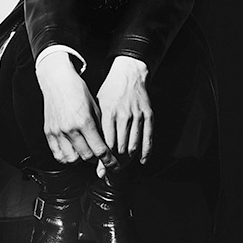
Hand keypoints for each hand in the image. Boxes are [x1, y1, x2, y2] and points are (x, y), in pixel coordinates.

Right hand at [36, 51, 117, 169]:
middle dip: (96, 160)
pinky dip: (66, 158)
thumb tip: (106, 145)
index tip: (114, 165)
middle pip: (86, 157)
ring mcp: (57, 132)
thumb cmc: (78, 90)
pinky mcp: (49, 133)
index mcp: (84, 121)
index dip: (109, 161)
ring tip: (85, 153)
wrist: (58, 80)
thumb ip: (100, 128)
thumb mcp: (95, 107)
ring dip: (81, 160)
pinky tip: (72, 153)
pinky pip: (57, 155)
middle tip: (100, 157)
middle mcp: (70, 129)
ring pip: (71, 160)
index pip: (99, 150)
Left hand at [95, 56, 152, 176]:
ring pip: (134, 146)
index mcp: (109, 113)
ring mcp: (138, 116)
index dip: (104, 158)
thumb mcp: (98, 106)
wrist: (128, 73)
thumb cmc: (110, 91)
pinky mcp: (148, 116)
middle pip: (120, 148)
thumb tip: (94, 150)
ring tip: (123, 164)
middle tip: (112, 168)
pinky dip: (145, 153)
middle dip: (116, 161)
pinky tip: (141, 160)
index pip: (106, 144)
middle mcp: (124, 115)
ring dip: (128, 158)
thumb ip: (97, 128)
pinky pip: (148, 139)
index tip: (102, 167)